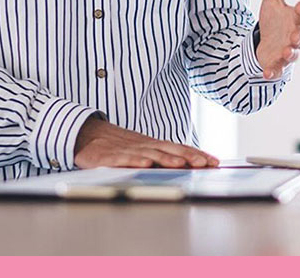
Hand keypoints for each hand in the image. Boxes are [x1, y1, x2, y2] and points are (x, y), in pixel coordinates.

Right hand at [73, 116, 217, 168]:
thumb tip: (186, 165)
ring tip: (181, 164)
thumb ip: (161, 156)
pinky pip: (123, 159)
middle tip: (205, 164)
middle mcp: (144, 146)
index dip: (197, 154)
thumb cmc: (117, 144)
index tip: (214, 161)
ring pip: (150, 154)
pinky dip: (135, 161)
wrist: (85, 134)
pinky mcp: (109, 157)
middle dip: (189, 157)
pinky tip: (145, 164)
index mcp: (153, 145)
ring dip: (167, 159)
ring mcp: (127, 150)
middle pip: (170, 150)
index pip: (179, 148)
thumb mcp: (142, 148)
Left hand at [256, 0, 299, 79]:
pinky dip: (273, 72)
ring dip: (291, 54)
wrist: (268, 40)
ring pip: (294, 54)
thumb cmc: (275, 18)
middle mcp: (295, 35)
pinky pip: (278, 70)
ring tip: (285, 52)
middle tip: (296, 35)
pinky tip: (266, 74)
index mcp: (295, 18)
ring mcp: (287, 50)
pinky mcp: (277, 64)